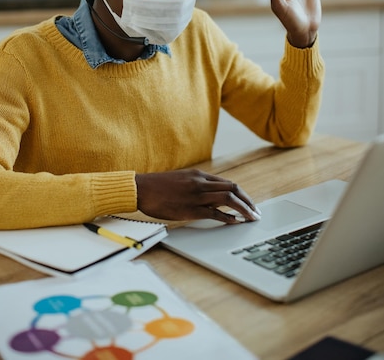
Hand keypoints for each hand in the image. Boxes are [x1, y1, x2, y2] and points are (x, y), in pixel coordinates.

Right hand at [135, 169, 260, 222]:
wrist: (142, 189)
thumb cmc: (159, 187)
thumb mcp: (182, 180)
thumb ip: (197, 185)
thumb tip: (211, 196)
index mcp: (199, 175)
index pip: (228, 183)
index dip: (242, 194)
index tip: (249, 203)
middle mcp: (201, 182)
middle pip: (233, 188)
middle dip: (248, 201)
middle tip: (256, 212)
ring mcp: (197, 195)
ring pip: (228, 198)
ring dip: (243, 208)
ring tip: (251, 218)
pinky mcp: (191, 208)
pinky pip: (215, 212)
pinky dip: (228, 217)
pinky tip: (235, 222)